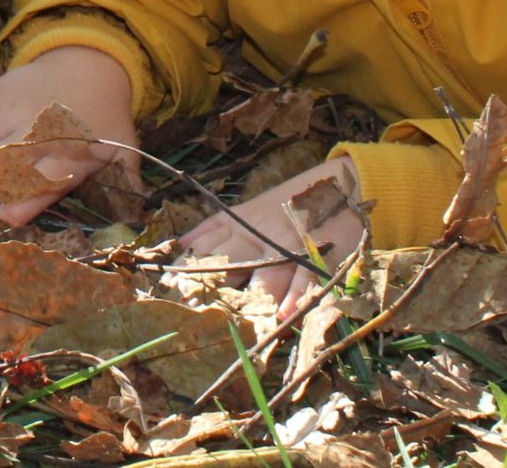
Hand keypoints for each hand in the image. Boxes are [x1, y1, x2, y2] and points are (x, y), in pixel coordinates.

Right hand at [0, 45, 137, 225]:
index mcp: (70, 148)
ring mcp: (9, 110)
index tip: (2, 216)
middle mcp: (35, 130)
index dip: (22, 200)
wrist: (87, 61)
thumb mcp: (123, 148)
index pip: (43, 179)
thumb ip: (127, 185)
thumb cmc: (104, 115)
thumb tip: (138, 223)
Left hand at [179, 155, 367, 319]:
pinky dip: (294, 298)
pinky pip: (303, 279)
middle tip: (192, 313)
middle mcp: (259, 235)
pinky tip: (283, 316)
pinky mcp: (316, 256)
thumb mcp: (248, 209)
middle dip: (210, 288)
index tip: (166, 289)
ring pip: (265, 274)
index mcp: (240, 222)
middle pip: (229, 263)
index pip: (206, 246)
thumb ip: (215, 226)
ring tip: (236, 321)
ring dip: (252, 298)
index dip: (186, 268)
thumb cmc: (288, 201)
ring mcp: (288, 246)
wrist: (339, 185)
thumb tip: (181, 243)